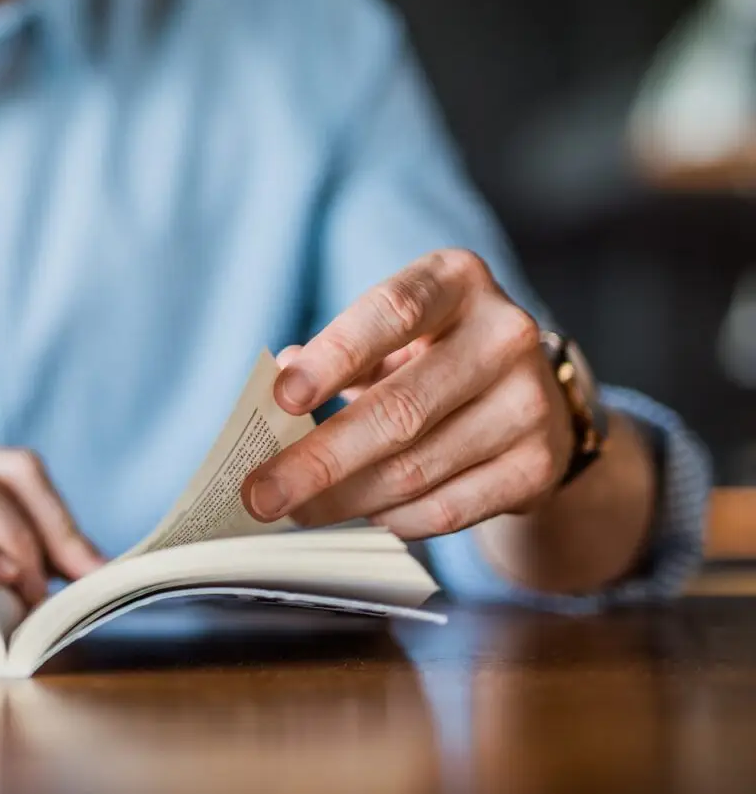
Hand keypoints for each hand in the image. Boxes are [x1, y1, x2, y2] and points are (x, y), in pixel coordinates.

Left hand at [243, 249, 574, 538]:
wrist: (528, 394)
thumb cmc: (431, 354)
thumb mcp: (389, 332)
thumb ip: (334, 353)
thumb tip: (275, 381)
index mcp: (456, 281)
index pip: (391, 313)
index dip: (333, 356)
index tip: (280, 398)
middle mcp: (504, 335)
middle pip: (398, 410)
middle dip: (318, 460)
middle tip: (260, 494)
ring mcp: (530, 402)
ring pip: (416, 469)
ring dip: (343, 500)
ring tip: (294, 510)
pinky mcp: (539, 465)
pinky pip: (449, 508)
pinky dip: (393, 519)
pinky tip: (359, 516)